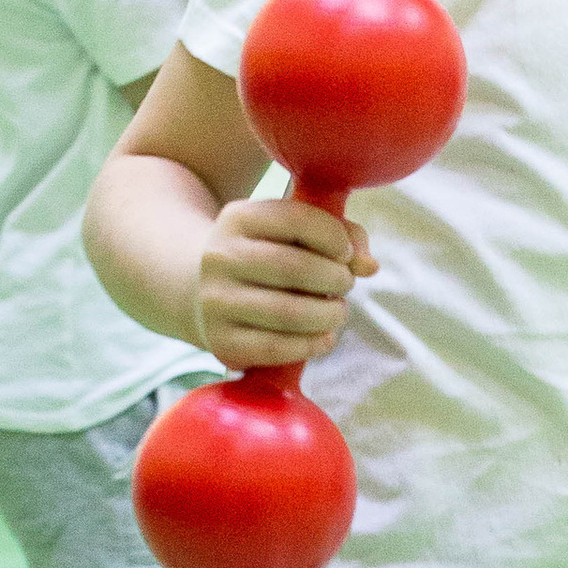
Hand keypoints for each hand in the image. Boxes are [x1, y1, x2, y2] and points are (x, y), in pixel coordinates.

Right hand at [192, 196, 376, 368]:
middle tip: (345, 285)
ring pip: (289, 313)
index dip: (335, 237)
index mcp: (238, 218)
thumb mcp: (290, 231)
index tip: (346, 253)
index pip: (297, 219)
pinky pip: (276, 348)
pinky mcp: (220, 340)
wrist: (198, 288)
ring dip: (329, 316)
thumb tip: (369, 266)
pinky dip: (311, 346)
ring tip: (337, 312)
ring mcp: (215, 301)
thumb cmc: (265, 254)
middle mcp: (219, 257)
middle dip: (336, 279)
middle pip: (296, 269)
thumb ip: (340, 234)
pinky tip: (323, 338)